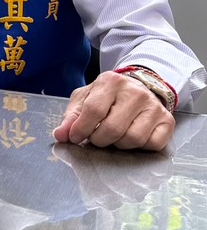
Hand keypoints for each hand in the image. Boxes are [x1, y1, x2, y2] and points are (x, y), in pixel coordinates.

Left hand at [53, 70, 174, 151]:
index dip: (81, 129)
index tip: (74, 137)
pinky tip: (133, 135)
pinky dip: (139, 147)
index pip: (93, 111)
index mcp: (111, 82)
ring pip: (132, 139)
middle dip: (99, 140)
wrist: (140, 88)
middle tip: (96, 137)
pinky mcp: (167, 121)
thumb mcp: (85, 99)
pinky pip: (151, 144)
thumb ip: (71, 117)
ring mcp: (154, 107)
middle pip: (112, 129)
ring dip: (118, 144)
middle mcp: (135, 92)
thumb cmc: (108, 97)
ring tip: (115, 134)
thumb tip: (61, 135)